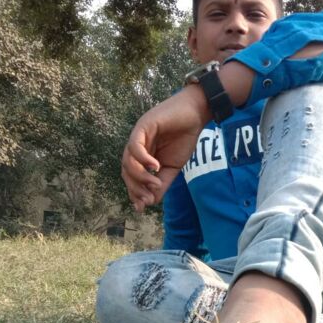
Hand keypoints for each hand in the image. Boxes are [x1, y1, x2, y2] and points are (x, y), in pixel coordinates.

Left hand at [121, 84, 209, 211]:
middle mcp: (136, 148)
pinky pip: (135, 146)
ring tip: (154, 183)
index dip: (134, 193)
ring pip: (128, 161)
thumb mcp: (173, 168)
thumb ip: (162, 183)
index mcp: (142, 158)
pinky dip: (143, 159)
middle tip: (147, 199)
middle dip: (135, 188)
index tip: (142, 207)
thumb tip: (151, 202)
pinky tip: (155, 166)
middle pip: (126, 171)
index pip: (131, 178)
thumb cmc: (184, 138)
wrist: (195, 115)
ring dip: (140, 176)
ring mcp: (138, 137)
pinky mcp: (143, 126)